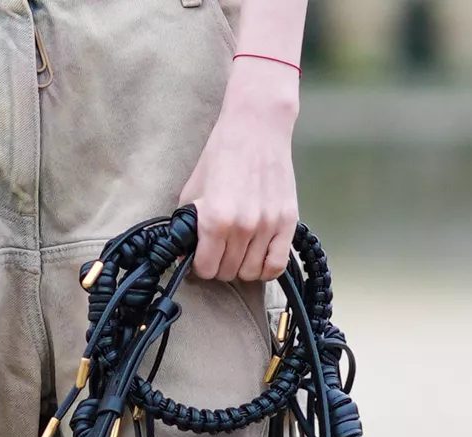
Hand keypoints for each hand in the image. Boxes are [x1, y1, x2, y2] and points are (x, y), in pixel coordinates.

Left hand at [179, 58, 299, 282]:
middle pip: (228, 273)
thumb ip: (186, 224)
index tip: (202, 257)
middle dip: (220, 266)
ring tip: (238, 252)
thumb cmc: (221, 156)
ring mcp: (268, 226)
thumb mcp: (193, 190)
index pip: (206, 268)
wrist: (256, 128)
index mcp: (215, 219)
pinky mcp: (288, 222)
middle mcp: (243, 227)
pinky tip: (258, 257)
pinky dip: (266, 269)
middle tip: (219, 251)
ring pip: (251, 273)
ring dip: (241, 268)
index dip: (200, 266)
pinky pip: (277, 265)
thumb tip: (183, 255)